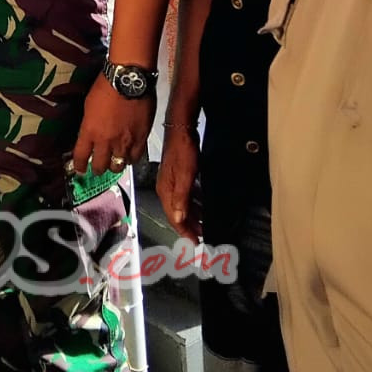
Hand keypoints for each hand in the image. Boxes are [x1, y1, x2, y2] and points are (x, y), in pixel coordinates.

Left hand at [70, 76, 154, 180]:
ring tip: (114, 164)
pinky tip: (129, 157)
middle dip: (97, 169)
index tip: (79, 169)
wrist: (128, 80)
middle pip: (100, 166)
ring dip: (114, 166)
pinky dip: (130, 159)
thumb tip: (91, 134)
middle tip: (97, 168)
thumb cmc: (105, 87)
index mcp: (90, 131)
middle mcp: (106, 141)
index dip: (79, 165)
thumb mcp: (89, 106)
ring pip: (118, 165)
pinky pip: (135, 158)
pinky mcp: (141, 139)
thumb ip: (89, 125)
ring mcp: (124, 142)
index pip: (81, 156)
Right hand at [156, 122, 201, 242]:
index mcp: (166, 191)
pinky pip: (186, 195)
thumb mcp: (185, 176)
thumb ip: (181, 198)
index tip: (195, 243)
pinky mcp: (178, 175)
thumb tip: (179, 219)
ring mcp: (172, 181)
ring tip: (205, 223)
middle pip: (177, 213)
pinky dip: (194, 203)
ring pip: (182, 205)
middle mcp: (166, 188)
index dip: (184, 231)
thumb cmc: (183, 151)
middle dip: (188, 226)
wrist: (181, 128)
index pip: (174, 217)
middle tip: (202, 236)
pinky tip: (202, 204)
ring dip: (193, 215)